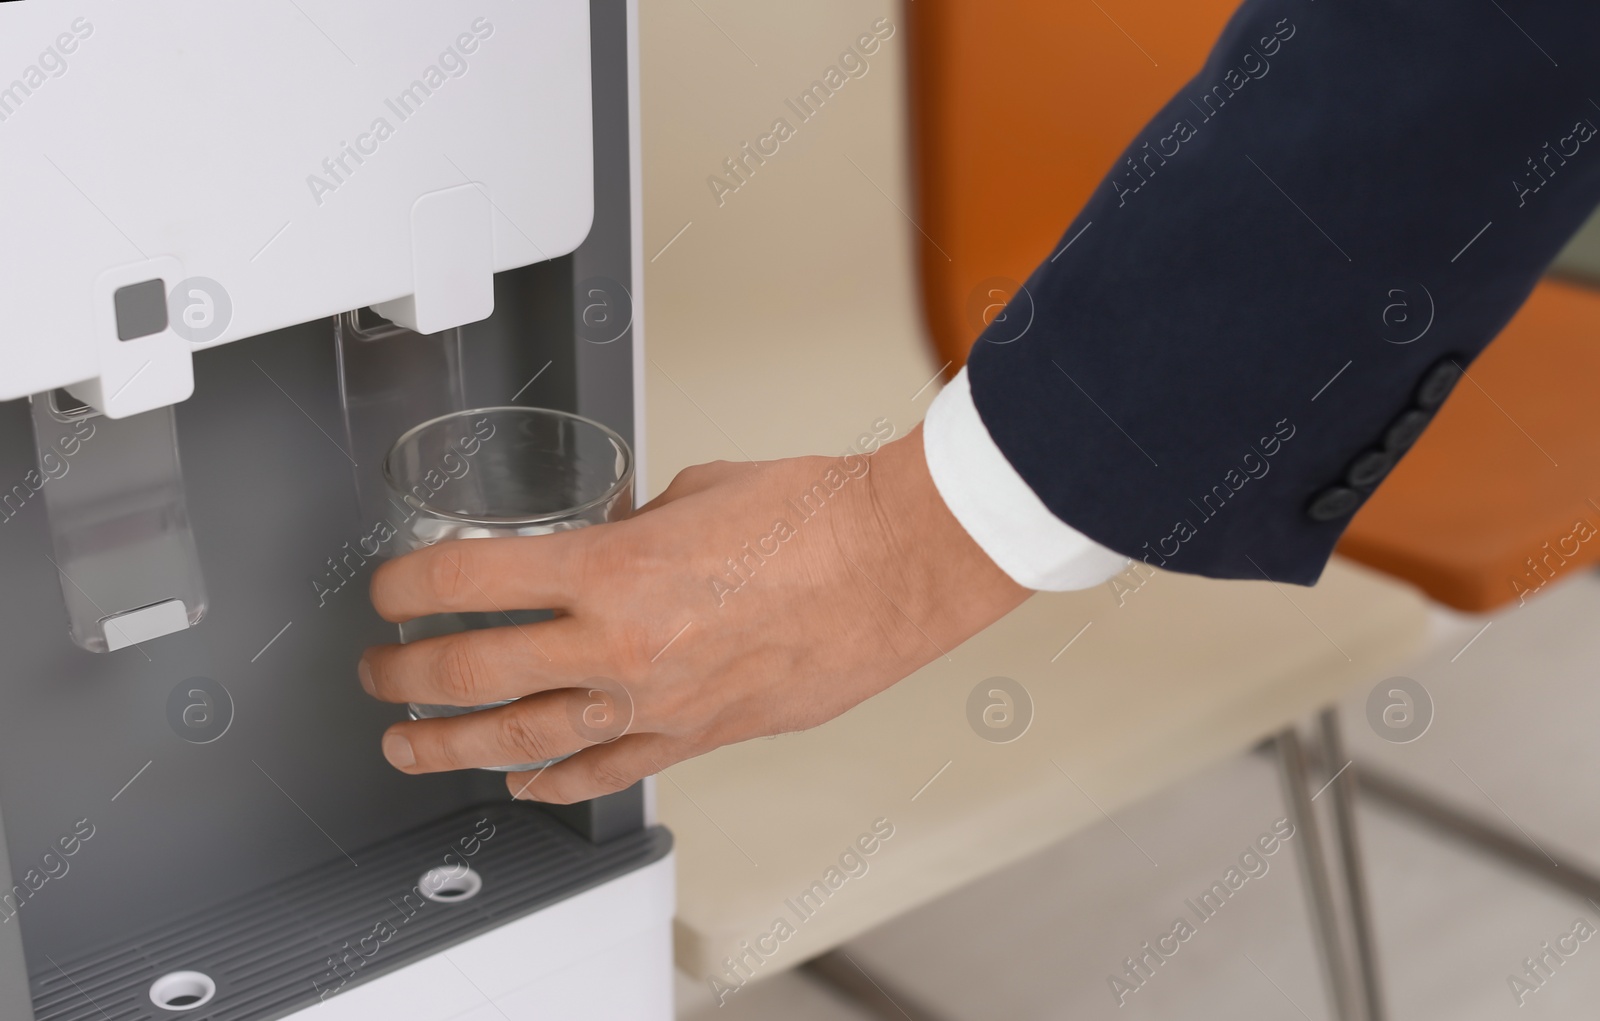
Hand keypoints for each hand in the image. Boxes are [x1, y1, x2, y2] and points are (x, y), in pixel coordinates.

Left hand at [359, 423, 1029, 802]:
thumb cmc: (815, 517)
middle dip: (406, 672)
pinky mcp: (700, 737)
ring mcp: (658, 705)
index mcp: (610, 570)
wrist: (896, 564)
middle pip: (473, 671)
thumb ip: (632, 527)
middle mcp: (620, 648)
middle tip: (381, 670)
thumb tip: (606, 542)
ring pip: (524, 740)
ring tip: (411, 744)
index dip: (408, 584)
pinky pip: (608, 771)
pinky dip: (554, 781)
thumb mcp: (694, 491)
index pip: (468, 579)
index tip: (390, 588)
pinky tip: (522, 782)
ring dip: (452, 745)